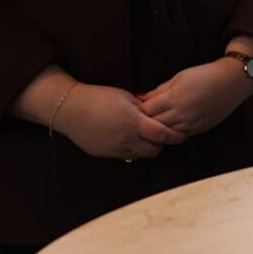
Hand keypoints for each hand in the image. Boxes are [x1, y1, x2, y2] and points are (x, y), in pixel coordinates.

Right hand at [56, 84, 186, 160]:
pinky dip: (131, 150)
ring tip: (145, 138)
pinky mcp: (105, 154)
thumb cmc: (99, 97)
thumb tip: (156, 113)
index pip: (162, 135)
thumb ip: (143, 108)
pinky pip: (124, 156)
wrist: (70, 109)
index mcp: (134, 122)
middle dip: (161, 145)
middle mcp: (127, 139)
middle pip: (154, 151)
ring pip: (139, 156)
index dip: (175, 137)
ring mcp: (115, 149)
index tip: (182, 136)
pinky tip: (128, 139)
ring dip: (146, 149)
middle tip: (163, 136)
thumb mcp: (126, 97)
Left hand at [137, 60, 252, 137]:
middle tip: (139, 120)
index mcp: (174, 97)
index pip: (147, 110)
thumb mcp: (180, 77)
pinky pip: (180, 136)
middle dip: (145, 123)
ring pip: (166, 134)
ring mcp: (191, 123)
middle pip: (154, 124)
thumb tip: (142, 98)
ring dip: (158, 131)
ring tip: (152, 127)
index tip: (134, 108)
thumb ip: (160, 89)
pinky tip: (168, 130)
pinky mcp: (200, 129)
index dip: (138, 110)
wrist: (232, 81)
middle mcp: (181, 112)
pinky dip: (172, 134)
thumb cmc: (205, 75)